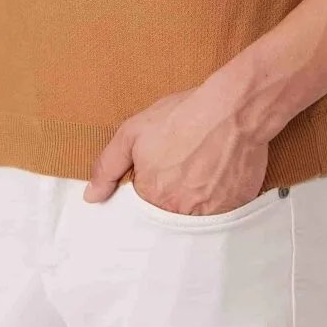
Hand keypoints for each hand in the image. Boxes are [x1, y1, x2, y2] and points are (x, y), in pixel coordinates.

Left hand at [84, 84, 268, 216]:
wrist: (234, 108)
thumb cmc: (184, 115)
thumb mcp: (133, 131)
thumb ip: (108, 166)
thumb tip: (91, 196)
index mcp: (151, 195)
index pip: (141, 210)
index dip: (148, 191)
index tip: (158, 177)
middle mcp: (179, 211)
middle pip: (168, 216)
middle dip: (171, 197)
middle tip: (183, 171)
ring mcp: (209, 213)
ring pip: (194, 219)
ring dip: (194, 202)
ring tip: (201, 173)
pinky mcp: (235, 208)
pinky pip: (221, 216)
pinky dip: (218, 202)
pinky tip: (219, 178)